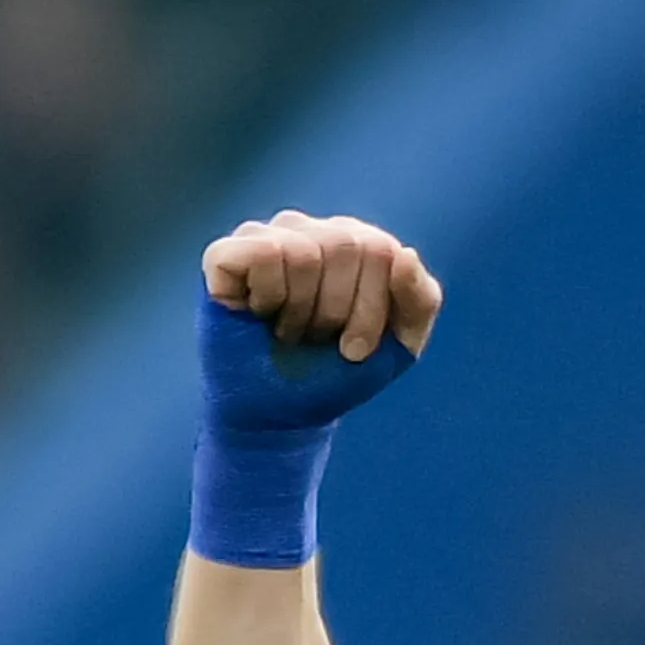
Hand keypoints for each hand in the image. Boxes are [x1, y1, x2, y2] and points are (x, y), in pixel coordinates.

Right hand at [205, 209, 442, 358]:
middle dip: (337, 313)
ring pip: (302, 252)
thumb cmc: (339, 372)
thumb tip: (403, 252)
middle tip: (318, 342)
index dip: (370, 309)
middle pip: (345, 246)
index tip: (355, 350)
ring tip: (288, 331)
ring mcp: (267, 236)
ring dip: (299, 312)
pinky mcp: (226, 254)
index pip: (381, 250)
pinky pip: (260, 255)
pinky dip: (266, 296)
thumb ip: (418, 298)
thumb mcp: (398, 345)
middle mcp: (313, 231)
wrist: (282, 413)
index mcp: (359, 244)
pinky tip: (259, 314)